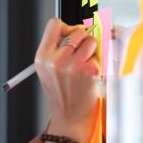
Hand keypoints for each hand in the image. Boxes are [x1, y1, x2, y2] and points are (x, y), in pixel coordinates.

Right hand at [35, 18, 99, 142]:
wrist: (69, 118)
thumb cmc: (61, 94)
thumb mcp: (48, 70)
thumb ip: (57, 49)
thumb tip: (79, 29)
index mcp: (42, 57)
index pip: (54, 24)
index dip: (66, 28)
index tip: (70, 37)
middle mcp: (55, 60)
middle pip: (76, 31)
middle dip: (82, 40)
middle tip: (80, 56)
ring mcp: (73, 65)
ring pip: (91, 40)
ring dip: (92, 51)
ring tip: (85, 66)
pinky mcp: (90, 70)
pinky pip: (100, 55)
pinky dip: (98, 63)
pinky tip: (90, 76)